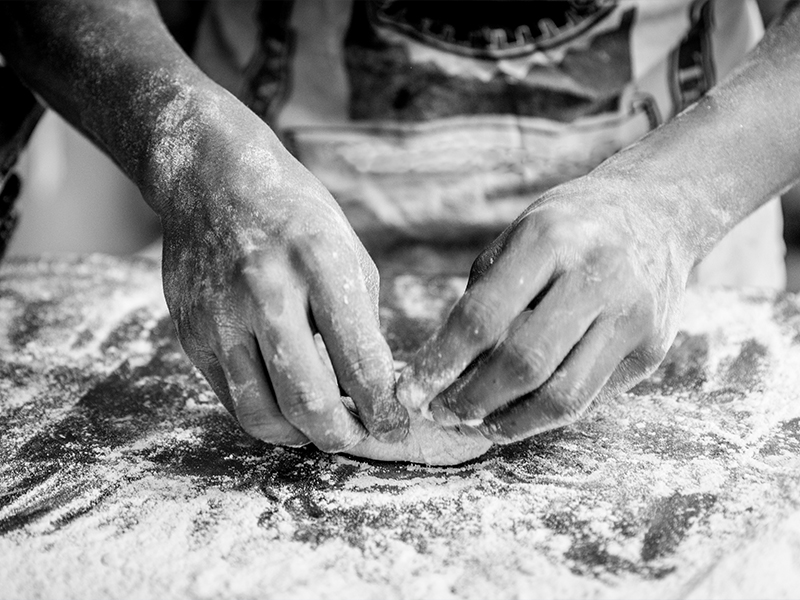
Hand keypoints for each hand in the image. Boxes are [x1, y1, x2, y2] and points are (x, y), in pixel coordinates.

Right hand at [153, 94, 407, 450]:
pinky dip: (266, 415)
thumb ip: (361, 323)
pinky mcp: (191, 335)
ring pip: (263, 415)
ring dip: (300, 437)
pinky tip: (285, 406)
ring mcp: (220, 317)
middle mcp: (266, 294)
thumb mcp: (347, 253)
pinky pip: (232, 398)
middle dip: (343, 436)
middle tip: (359, 436)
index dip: (385, 410)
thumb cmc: (296, 216)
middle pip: (308, 402)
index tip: (396, 427)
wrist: (213, 180)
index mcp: (320, 266)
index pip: (361, 363)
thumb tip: (372, 390)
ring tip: (320, 428)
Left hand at [396, 172, 695, 442]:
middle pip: (523, 363)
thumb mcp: (518, 236)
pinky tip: (518, 415)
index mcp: (549, 240)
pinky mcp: (652, 350)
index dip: (441, 362)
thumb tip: (442, 369)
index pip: (482, 317)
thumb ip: (484, 297)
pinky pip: (589, 399)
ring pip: (562, 396)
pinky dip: (546, 416)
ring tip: (476, 426)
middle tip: (442, 414)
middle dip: (472, 400)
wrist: (659, 211)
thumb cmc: (570, 228)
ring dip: (509, 423)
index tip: (411, 391)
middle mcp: (596, 277)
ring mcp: (631, 316)